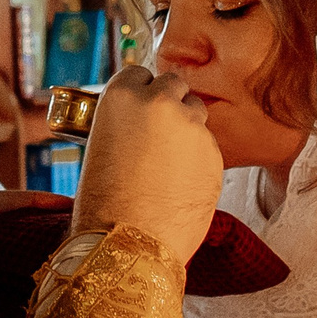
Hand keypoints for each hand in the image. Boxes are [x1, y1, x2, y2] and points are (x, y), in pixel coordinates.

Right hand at [70, 66, 221, 266]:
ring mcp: (192, 127)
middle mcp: (159, 102)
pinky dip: (199, 157)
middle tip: (159, 132)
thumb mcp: (101, 146)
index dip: (141, 93)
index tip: (141, 108)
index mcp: (122, 96)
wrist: (129, 243)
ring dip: (187, 128)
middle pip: (174, 85)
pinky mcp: (215, 153)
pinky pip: (208, 144)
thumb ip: (125, 122)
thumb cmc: (104, 202)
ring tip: (170, 163)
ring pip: (196, 112)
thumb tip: (141, 120)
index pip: (140, 74)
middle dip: (169, 103)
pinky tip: (182, 182)